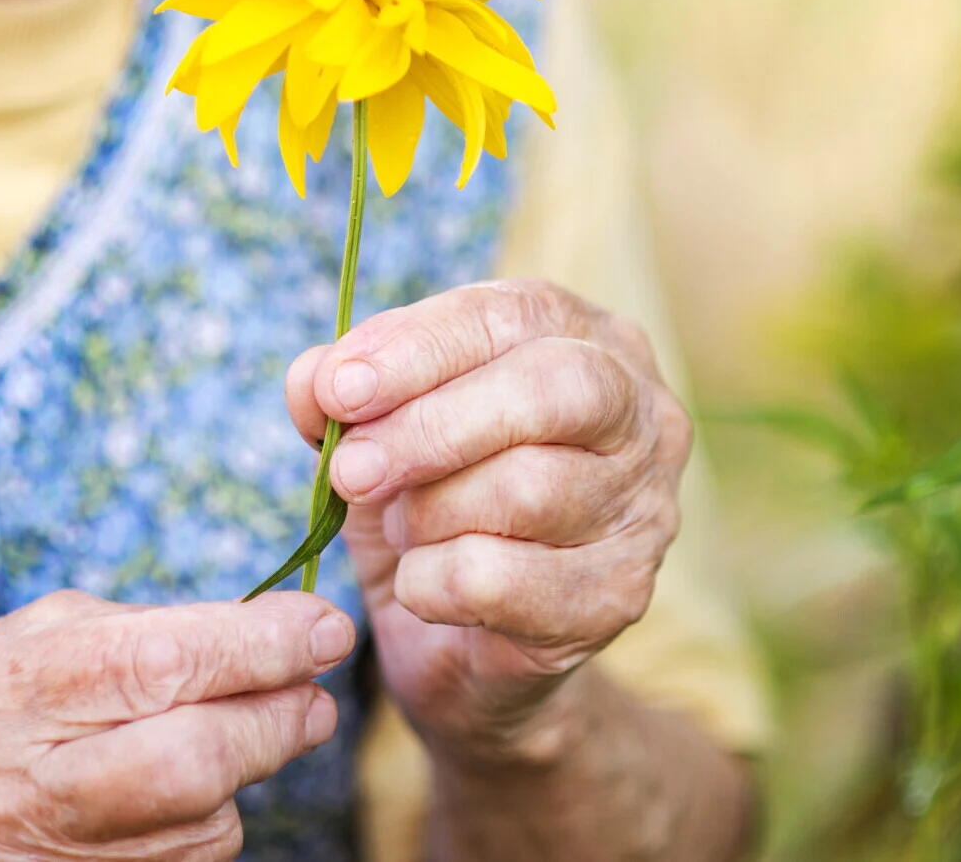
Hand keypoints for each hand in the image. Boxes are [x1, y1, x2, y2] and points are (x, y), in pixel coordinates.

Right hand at [0, 589, 353, 860]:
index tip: (324, 627)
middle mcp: (8, 788)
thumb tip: (273, 629)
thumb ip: (139, 631)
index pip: (155, 663)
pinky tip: (177, 803)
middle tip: (315, 696)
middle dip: (276, 722)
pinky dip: (201, 831)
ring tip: (227, 743)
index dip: (258, 645)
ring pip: (197, 829)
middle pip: (189, 760)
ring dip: (241, 782)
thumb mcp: (24, 644)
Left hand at [284, 279, 691, 762]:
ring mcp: (645, 506)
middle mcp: (639, 412)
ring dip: (431, 514)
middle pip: (549, 390)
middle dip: (433, 427)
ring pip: (530, 488)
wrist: (465, 645)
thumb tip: (315, 378)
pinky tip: (421, 586)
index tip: (339, 389)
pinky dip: (437, 584)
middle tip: (352, 470)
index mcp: (585, 339)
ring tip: (402, 530)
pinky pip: (509, 580)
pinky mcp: (621, 595)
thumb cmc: (434, 506)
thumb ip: (345, 391)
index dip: (418, 347)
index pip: (510, 316)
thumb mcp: (380, 433)